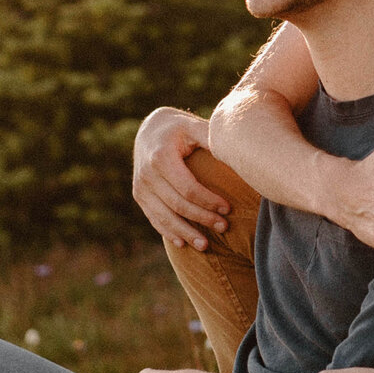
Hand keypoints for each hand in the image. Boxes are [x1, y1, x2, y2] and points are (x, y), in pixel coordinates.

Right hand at [131, 108, 227, 250]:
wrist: (149, 130)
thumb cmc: (179, 128)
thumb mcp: (193, 126)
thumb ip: (211, 136)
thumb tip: (235, 149)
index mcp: (161, 157)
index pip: (188, 188)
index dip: (208, 201)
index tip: (228, 208)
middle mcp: (147, 174)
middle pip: (178, 205)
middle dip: (202, 218)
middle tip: (224, 227)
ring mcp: (140, 187)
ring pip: (165, 217)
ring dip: (185, 233)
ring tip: (205, 246)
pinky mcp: (139, 196)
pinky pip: (154, 218)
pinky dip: (168, 232)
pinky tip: (183, 243)